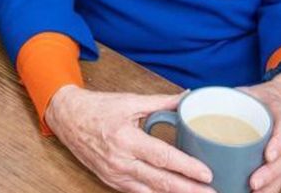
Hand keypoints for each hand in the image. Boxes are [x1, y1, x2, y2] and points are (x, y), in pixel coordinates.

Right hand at [45, 86, 213, 192]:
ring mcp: (116, 176)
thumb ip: (160, 102)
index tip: (206, 173)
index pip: (162, 157)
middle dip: (188, 190)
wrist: (68, 119)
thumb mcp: (129, 101)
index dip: (186, 167)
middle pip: (161, 182)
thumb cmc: (98, 108)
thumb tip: (186, 97)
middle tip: (212, 191)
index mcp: (126, 139)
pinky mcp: (112, 182)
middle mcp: (121, 162)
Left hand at [238, 76, 280, 192]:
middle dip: (269, 173)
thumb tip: (199, 98)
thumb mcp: (251, 91)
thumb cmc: (264, 97)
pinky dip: (270, 188)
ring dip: (270, 185)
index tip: (267, 156)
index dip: (278, 144)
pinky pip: (280, 178)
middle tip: (253, 182)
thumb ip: (232, 96)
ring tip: (254, 192)